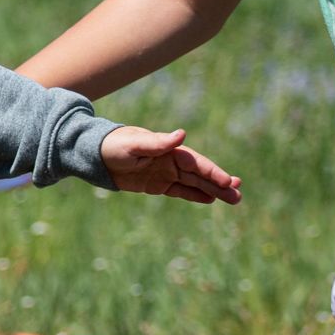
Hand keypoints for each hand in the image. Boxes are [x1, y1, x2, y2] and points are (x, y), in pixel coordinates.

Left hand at [99, 126, 240, 204]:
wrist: (95, 155)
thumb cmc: (114, 145)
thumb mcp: (134, 144)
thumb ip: (158, 142)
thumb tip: (182, 134)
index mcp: (169, 150)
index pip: (196, 163)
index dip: (213, 173)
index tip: (228, 182)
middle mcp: (171, 161)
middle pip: (200, 175)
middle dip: (220, 184)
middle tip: (238, 195)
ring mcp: (165, 173)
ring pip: (194, 184)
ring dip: (213, 191)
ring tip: (233, 199)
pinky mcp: (157, 184)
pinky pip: (180, 191)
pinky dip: (195, 195)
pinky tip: (210, 200)